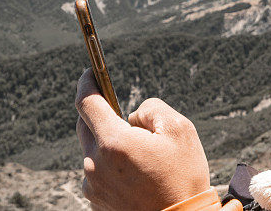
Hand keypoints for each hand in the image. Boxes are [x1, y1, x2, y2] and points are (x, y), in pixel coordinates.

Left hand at [75, 68, 210, 210]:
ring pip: (93, 149)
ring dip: (109, 143)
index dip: (88, 82)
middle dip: (103, 115)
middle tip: (129, 120)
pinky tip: (136, 174)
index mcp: (113, 143)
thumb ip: (151, 108)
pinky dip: (110, 165)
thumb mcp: (179, 130)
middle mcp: (95, 164)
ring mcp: (93, 186)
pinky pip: (97, 172)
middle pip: (86, 125)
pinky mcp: (96, 201)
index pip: (86, 102)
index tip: (91, 73)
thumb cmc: (184, 178)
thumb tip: (131, 115)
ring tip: (141, 156)